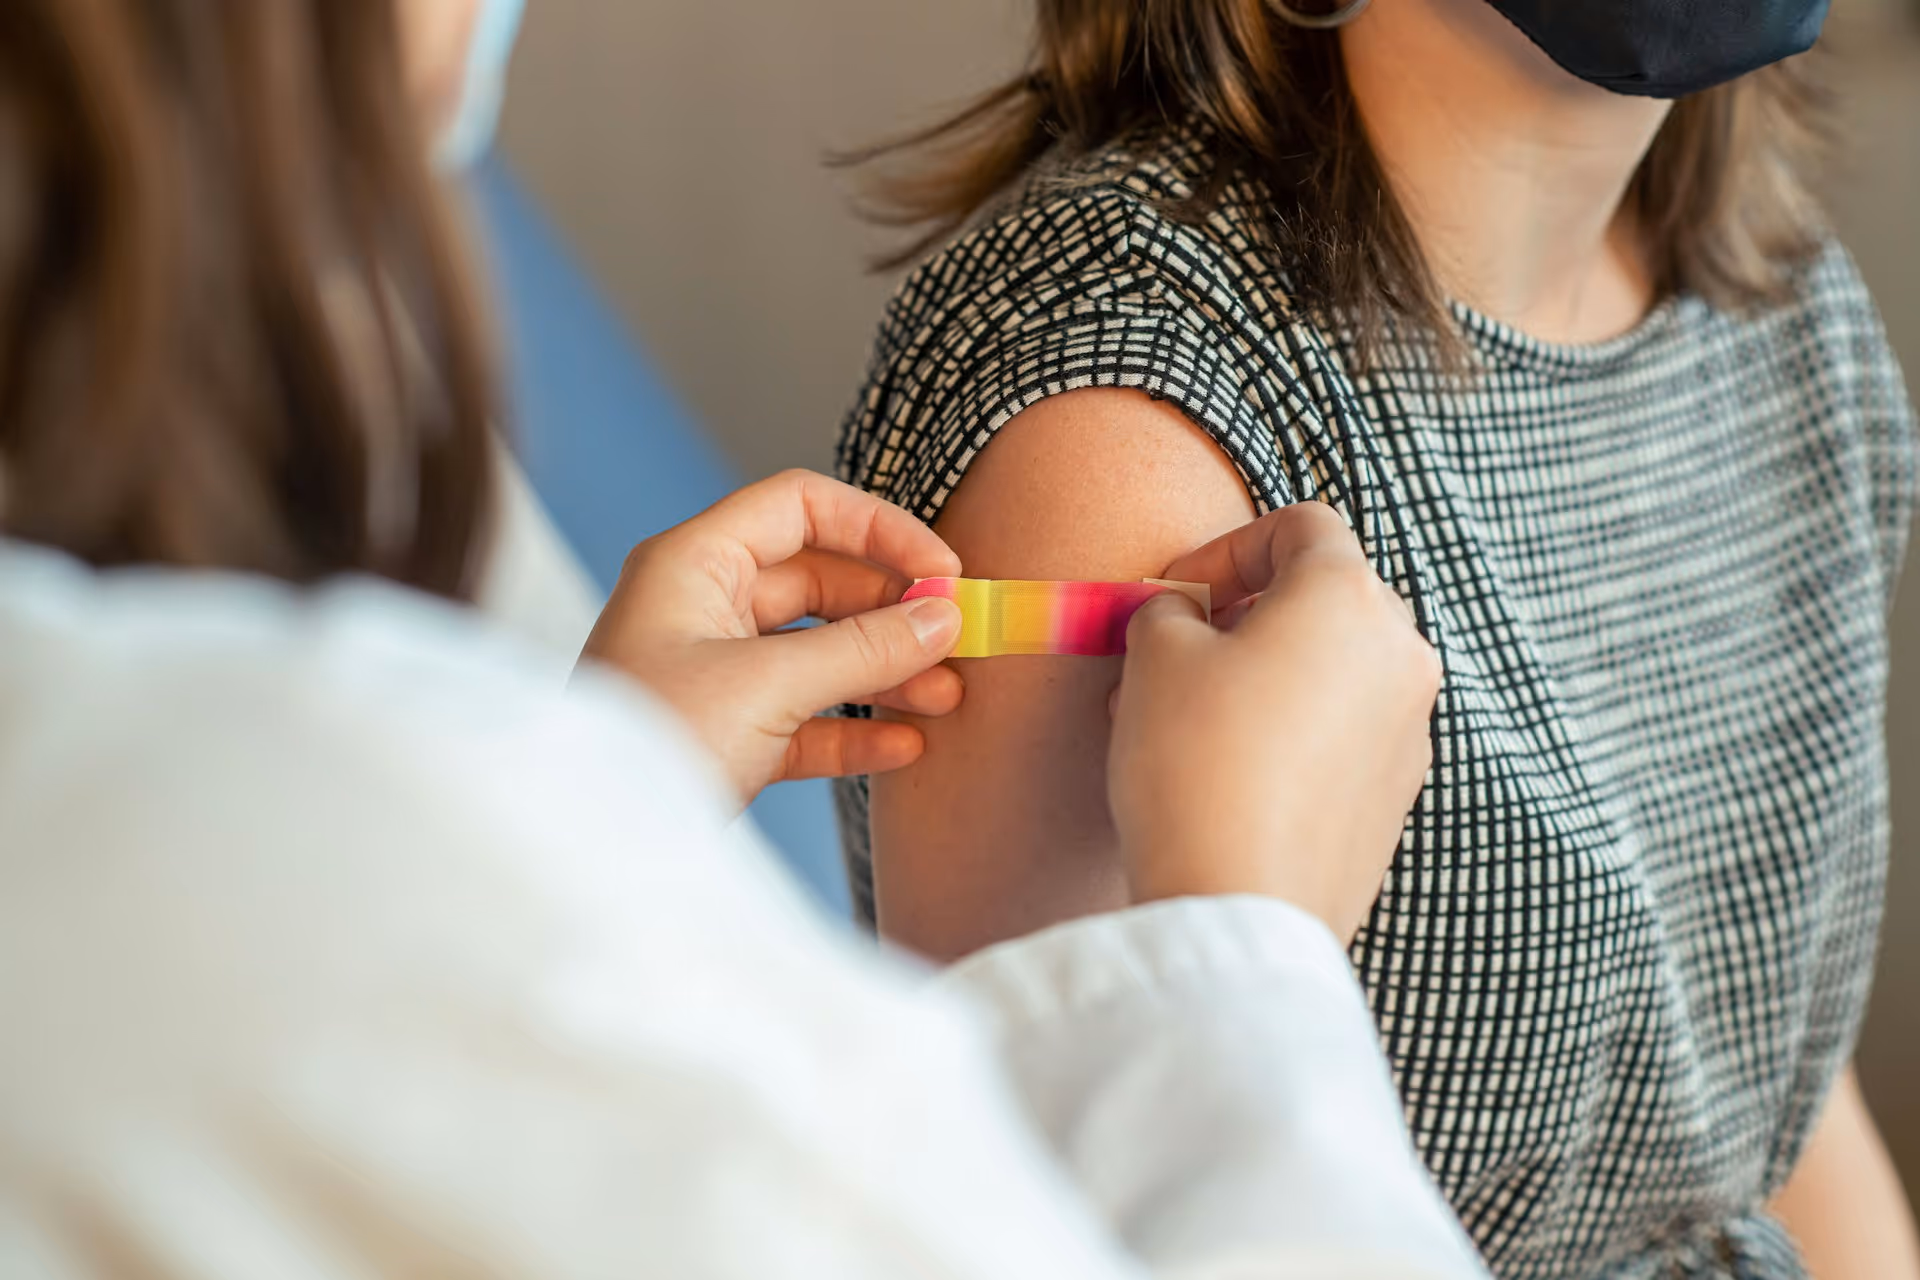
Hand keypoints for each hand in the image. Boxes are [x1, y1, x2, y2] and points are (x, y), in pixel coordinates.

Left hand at [581, 471, 965, 802]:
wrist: (584, 843)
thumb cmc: (651, 743)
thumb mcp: (766, 686)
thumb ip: (862, 649)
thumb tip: (943, 617)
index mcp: (694, 564)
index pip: (801, 507)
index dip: (878, 529)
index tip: (942, 572)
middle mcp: (702, 606)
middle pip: (821, 581)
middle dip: (893, 610)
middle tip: (959, 638)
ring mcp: (714, 672)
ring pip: (819, 652)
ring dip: (886, 671)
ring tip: (948, 695)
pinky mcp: (726, 735)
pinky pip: (805, 717)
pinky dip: (855, 727)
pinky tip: (906, 745)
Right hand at [1108, 503, 1440, 941]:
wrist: (1239, 904)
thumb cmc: (1196, 763)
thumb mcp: (1155, 655)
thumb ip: (1169, 610)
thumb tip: (1182, 617)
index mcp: (1351, 598)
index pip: (1301, 524)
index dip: (1226, 546)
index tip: (1174, 593)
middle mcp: (1401, 655)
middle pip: (1326, 596)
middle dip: (1246, 612)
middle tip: (1177, 650)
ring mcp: (1410, 731)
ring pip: (1333, 669)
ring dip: (1263, 673)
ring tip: (1186, 718)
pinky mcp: (1396, 797)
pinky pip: (1342, 734)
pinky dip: (1291, 730)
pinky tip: (1225, 772)